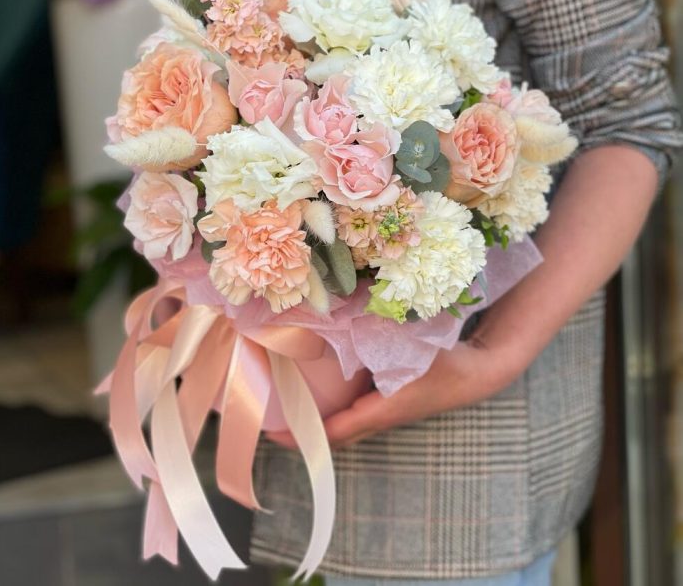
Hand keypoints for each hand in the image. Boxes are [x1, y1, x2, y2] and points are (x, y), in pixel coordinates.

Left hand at [266, 338, 517, 449]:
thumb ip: (379, 330)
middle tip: (268, 415)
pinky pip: (352, 414)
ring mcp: (384, 414)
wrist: (477, 375)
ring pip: (343, 426)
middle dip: (302, 431)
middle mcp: (380, 417)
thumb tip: (341, 311)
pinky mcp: (387, 405)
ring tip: (283, 401)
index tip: (273, 433)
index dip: (304, 435)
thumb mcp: (414, 343)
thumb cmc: (446, 361)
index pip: (337, 430)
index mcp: (384, 408)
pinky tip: (316, 386)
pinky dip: (330, 408)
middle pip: (334, 434)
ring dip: (315, 420)